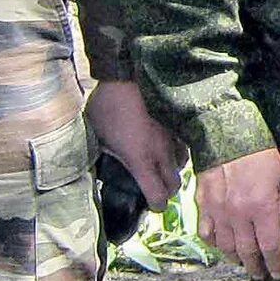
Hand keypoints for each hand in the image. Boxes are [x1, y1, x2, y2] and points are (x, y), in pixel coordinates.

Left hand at [86, 79, 182, 207]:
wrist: (127, 75)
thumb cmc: (107, 105)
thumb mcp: (96, 134)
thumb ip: (102, 153)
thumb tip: (97, 163)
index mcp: (140, 160)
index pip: (158, 196)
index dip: (155, 205)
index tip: (149, 204)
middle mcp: (161, 153)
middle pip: (175, 186)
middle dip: (165, 191)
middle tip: (153, 187)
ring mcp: (173, 137)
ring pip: (182, 165)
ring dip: (172, 170)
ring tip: (159, 166)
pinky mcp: (178, 123)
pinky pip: (184, 145)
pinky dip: (177, 152)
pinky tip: (166, 146)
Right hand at [196, 147, 279, 280]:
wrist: (228, 134)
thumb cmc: (261, 156)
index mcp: (262, 207)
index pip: (270, 246)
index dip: (275, 263)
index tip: (279, 273)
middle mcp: (238, 214)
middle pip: (247, 252)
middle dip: (256, 267)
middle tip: (262, 274)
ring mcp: (217, 211)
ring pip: (225, 247)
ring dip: (236, 259)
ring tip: (245, 262)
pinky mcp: (203, 205)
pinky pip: (206, 234)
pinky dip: (215, 244)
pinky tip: (223, 246)